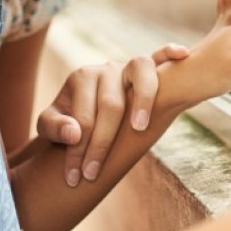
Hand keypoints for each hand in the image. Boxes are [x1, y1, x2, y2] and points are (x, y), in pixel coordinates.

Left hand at [36, 43, 187, 187]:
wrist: (81, 110)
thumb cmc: (68, 120)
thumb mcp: (49, 125)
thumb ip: (54, 127)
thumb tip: (75, 133)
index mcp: (82, 77)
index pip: (84, 119)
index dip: (79, 151)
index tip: (75, 178)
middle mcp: (107, 68)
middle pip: (112, 105)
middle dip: (101, 144)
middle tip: (92, 174)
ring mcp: (129, 67)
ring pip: (141, 74)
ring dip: (143, 99)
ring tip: (139, 128)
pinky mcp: (148, 68)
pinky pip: (160, 55)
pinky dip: (169, 52)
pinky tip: (181, 55)